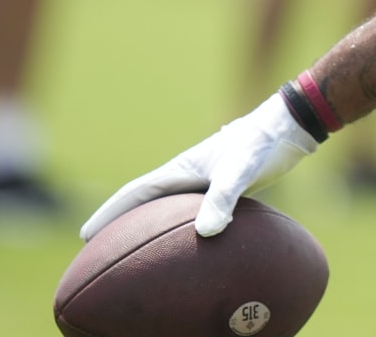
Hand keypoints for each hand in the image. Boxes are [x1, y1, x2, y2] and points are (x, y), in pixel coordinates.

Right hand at [80, 94, 317, 240]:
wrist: (289, 126)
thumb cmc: (262, 143)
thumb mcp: (241, 171)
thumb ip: (223, 199)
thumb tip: (206, 233)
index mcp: (180, 169)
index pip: (135, 194)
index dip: (109, 214)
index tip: (86, 235)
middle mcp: (187, 174)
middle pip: (145, 202)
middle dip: (121, 223)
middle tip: (100, 248)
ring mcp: (205, 179)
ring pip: (169, 207)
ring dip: (151, 225)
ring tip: (139, 249)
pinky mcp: (225, 186)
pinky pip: (195, 211)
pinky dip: (186, 227)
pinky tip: (195, 244)